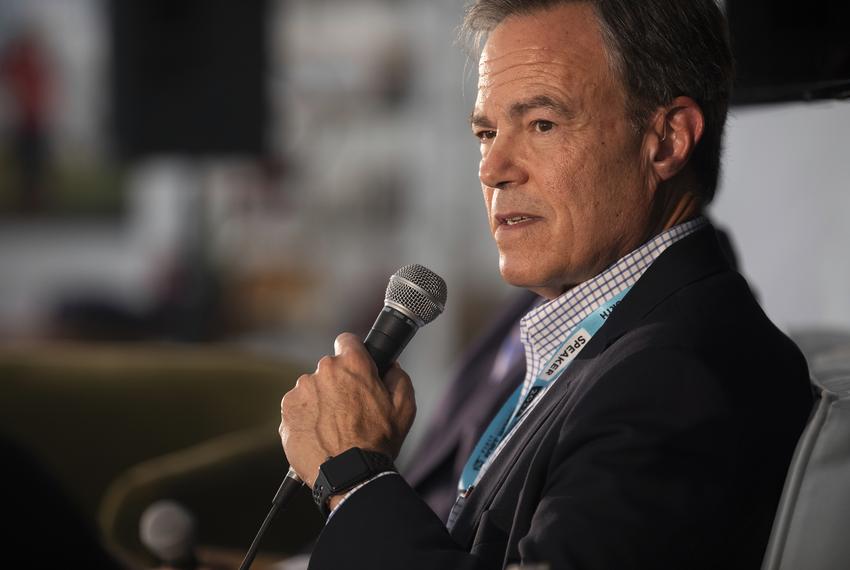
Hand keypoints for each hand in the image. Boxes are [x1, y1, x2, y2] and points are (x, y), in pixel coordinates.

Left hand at [279, 332, 415, 486]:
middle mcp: (324, 371)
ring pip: (312, 387)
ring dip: (321, 400)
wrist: (347, 473)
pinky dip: (306, 416)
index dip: (353, 353)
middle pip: (330, 368)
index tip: (354, 366)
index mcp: (353, 365)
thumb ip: (398, 377)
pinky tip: (319, 433)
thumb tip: (391, 367)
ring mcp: (302, 389)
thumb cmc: (377, 442)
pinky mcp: (287, 409)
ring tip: (334, 427)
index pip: (347, 341)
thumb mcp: (404, 408)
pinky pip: (298, 406)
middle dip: (338, 383)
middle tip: (350, 409)